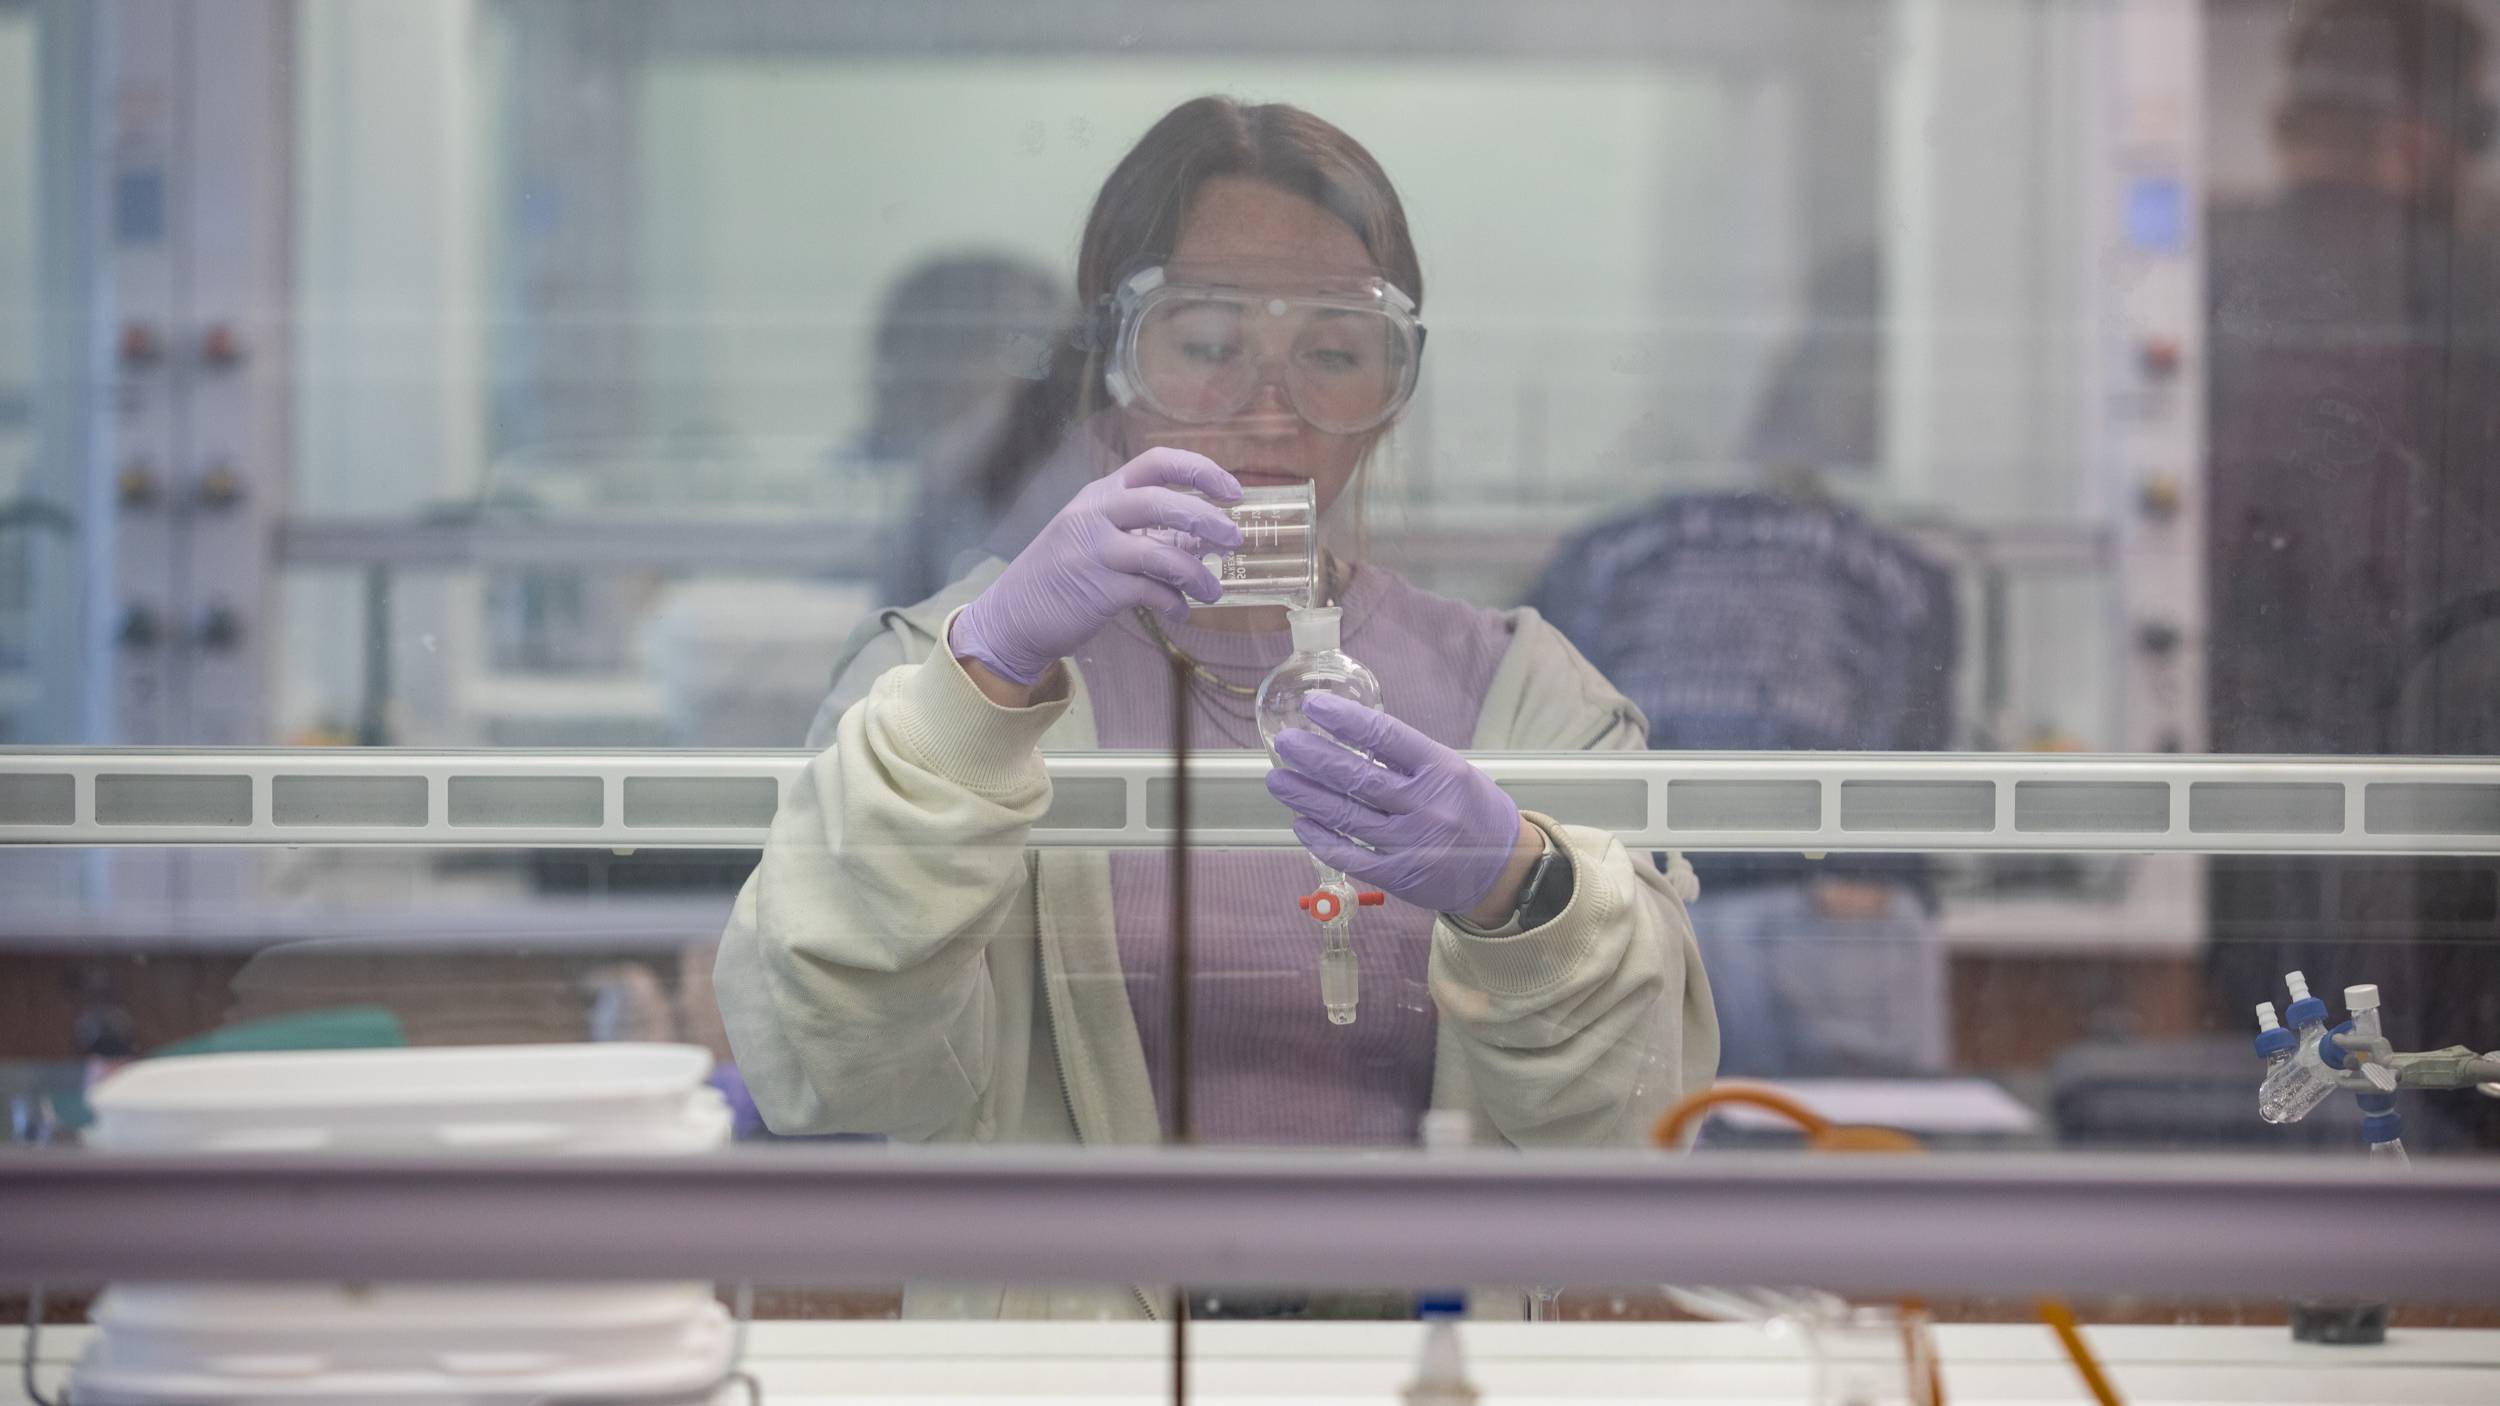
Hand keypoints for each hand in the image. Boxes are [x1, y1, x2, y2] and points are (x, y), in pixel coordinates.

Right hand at [951, 448, 1243, 687]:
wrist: (1012, 616)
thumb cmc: (1064, 574)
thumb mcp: (1099, 537)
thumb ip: (1146, 531)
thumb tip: (1203, 536)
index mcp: (1101, 494)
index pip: (1156, 463)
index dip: (1200, 470)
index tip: (1233, 490)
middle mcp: (1096, 514)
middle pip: (1162, 500)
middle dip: (1207, 518)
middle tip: (1235, 539)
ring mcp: (1094, 551)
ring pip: (1163, 552)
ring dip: (1198, 574)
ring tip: (1214, 592)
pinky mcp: (1097, 590)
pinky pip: (1152, 592)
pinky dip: (1175, 604)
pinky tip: (1181, 613)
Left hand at [1265, 692, 1534, 918]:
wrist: (1504, 870)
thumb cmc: (1473, 810)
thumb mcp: (1453, 771)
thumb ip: (1408, 759)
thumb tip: (1349, 736)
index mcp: (1442, 769)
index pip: (1386, 736)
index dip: (1345, 720)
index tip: (1314, 707)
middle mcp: (1427, 805)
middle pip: (1357, 777)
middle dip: (1314, 758)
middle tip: (1285, 744)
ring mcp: (1412, 843)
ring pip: (1346, 816)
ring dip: (1306, 797)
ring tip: (1279, 780)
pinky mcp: (1400, 876)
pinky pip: (1350, 856)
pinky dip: (1321, 839)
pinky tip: (1301, 823)